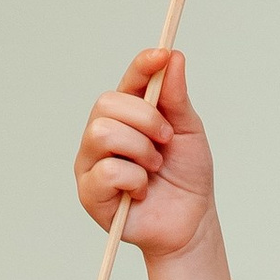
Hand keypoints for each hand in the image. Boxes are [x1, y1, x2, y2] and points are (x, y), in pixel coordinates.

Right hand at [74, 46, 231, 279]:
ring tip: (153, 168)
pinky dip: (134, 179)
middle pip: (107, 103)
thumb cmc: (186, 179)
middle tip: (166, 142)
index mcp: (127, 114)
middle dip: (146, 121)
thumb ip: (176, 98)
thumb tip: (173, 58)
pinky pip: (107, 170)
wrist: (190, 224)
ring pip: (102, 133)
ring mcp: (92, 162)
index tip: (162, 55)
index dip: (142, 65)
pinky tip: (141, 190)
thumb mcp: (188, 133)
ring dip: (140, 150)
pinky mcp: (89, 192)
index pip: (128, 79)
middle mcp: (103, 133)